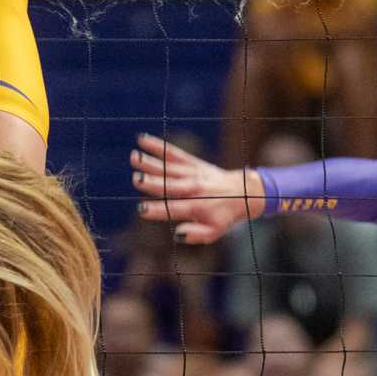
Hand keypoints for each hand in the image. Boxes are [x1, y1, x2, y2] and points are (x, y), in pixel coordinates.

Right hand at [132, 133, 267, 243]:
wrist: (242, 192)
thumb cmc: (223, 216)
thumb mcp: (215, 231)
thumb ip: (196, 234)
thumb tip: (177, 234)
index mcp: (197, 207)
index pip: (174, 208)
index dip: (158, 210)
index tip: (141, 209)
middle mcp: (194, 188)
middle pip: (170, 185)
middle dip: (153, 183)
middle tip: (136, 180)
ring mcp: (192, 173)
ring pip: (169, 167)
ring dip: (151, 162)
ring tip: (134, 157)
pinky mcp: (192, 162)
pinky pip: (173, 153)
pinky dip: (158, 146)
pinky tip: (142, 140)